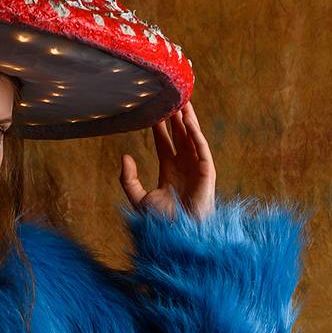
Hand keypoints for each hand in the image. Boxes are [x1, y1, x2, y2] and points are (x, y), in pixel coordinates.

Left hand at [120, 100, 215, 221]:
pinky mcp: (206, 171)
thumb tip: (125, 156)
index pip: (164, 144)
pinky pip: (201, 147)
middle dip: (174, 117)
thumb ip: (129, 179)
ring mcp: (196, 168)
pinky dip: (195, 133)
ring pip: (191, 137)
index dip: (159, 128)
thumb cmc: (161, 223)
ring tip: (182, 100)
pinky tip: (187, 119)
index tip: (154, 111)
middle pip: (179, 136)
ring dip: (187, 119)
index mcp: (169, 172)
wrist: (177, 235)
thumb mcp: (138, 198)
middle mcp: (183, 167)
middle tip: (169, 97)